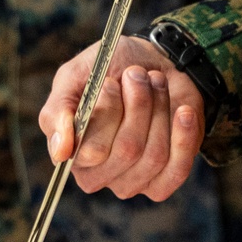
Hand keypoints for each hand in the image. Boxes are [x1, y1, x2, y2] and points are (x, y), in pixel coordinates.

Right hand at [39, 36, 203, 201]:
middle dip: (138, 104)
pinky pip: (177, 169)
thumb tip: (60, 152)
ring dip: (160, 110)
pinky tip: (183, 111)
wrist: (153, 61)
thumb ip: (58, 110)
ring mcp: (133, 180)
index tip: (112, 82)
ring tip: (156, 83)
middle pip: (128, 151)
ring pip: (154, 155)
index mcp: (73, 153)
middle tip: (137, 75)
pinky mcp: (165, 177)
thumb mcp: (76, 76)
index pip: (94, 150)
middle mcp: (100, 174)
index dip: (107, 112)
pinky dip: (183, 136)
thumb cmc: (110, 68)